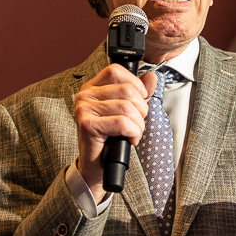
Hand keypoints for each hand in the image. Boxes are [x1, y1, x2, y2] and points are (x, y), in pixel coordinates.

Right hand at [74, 65, 158, 200]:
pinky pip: (122, 123)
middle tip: (137, 124)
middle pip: (127, 90)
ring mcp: (84, 109)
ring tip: (134, 134)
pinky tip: (130, 140)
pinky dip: (133, 133)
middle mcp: (85, 94)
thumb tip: (152, 76)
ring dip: (138, 125)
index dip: (135, 84)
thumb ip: (139, 92)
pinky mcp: (87, 125)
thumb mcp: (128, 110)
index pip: (116, 70)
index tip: (140, 100)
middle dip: (141, 110)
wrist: (97, 164)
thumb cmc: (112, 136)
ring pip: (127, 108)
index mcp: (93, 86)